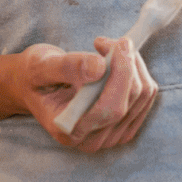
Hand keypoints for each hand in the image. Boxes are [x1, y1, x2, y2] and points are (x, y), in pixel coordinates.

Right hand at [13, 37, 158, 152]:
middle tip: (109, 41)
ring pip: (143, 96)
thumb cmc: (35, 76)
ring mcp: (110, 136)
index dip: (121, 75)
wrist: (36, 86)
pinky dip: (138, 72)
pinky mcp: (124, 125)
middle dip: (127, 64)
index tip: (118, 44)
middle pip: (129, 102)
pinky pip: (146, 97)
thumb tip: (99, 67)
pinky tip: (117, 61)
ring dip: (133, 64)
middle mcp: (92, 140)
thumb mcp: (41, 66)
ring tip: (109, 48)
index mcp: (69, 130)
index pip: (109, 109)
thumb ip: (68, 67)